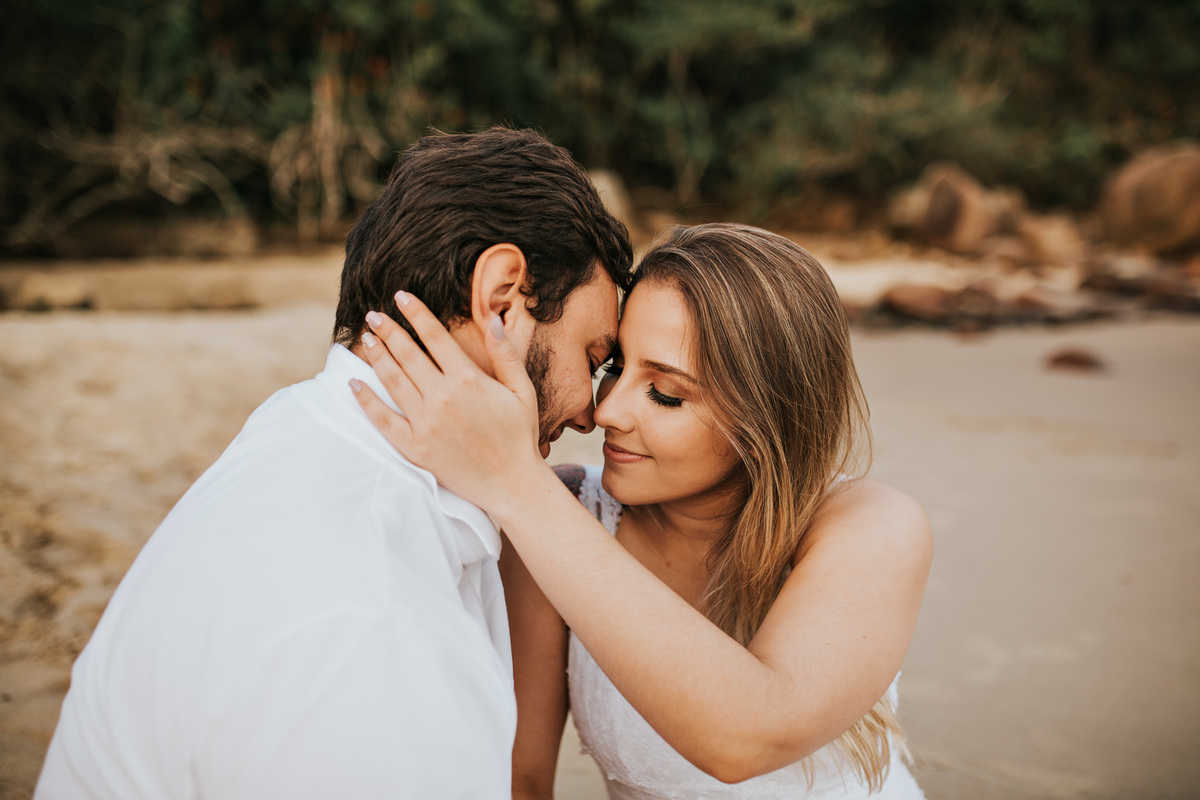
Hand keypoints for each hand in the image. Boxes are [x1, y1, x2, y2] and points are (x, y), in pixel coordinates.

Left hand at [350, 292, 549, 514]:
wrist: (512, 484)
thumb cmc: (520, 436)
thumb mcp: (522, 390)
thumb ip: (506, 354)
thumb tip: (492, 320)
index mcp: (468, 379)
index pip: (435, 336)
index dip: (416, 313)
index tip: (401, 297)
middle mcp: (443, 397)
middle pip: (408, 354)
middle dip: (388, 330)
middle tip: (373, 315)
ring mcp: (426, 423)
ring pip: (393, 381)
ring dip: (377, 357)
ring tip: (366, 339)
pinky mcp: (415, 448)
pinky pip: (383, 420)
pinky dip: (367, 400)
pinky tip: (355, 384)